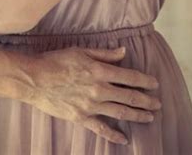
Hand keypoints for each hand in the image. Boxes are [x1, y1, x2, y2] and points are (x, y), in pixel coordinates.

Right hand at [25, 46, 160, 144]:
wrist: (34, 78)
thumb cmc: (55, 60)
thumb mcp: (80, 51)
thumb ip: (104, 54)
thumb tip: (122, 52)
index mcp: (99, 71)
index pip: (129, 77)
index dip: (145, 81)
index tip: (154, 84)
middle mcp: (99, 90)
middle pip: (129, 97)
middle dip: (146, 101)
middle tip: (157, 104)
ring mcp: (91, 106)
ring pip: (121, 113)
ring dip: (137, 116)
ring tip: (149, 117)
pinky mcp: (81, 117)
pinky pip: (102, 129)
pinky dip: (114, 136)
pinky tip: (124, 139)